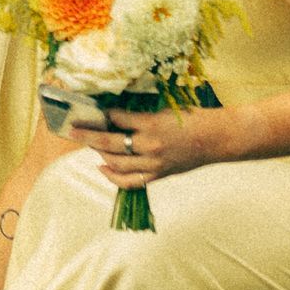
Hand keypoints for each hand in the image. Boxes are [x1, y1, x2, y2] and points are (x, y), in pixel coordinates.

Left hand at [75, 102, 225, 190]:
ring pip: (116, 162)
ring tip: (89, 144)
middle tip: (72, 129)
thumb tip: (116, 111)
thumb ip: (142, 113)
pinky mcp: (158, 175)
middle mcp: (149, 145)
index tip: (90, 109)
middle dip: (87, 135)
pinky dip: (112, 176)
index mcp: (152, 123)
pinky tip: (102, 167)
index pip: (117, 118)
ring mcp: (153, 163)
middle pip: (109, 142)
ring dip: (99, 152)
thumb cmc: (193, 118)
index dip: (102, 113)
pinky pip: (129, 181)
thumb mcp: (166, 108)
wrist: (217, 138)